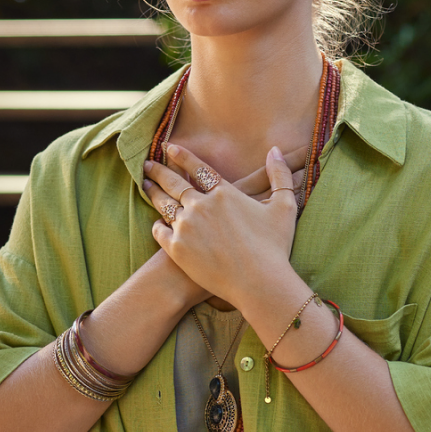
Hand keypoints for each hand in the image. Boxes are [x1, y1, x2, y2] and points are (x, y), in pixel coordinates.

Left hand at [143, 142, 298, 310]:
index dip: (182, 156)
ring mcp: (186, 227)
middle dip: (159, 171)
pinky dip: (158, 225)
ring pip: (164, 205)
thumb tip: (275, 149)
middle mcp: (201, 206)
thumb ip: (280, 175)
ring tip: (146, 186)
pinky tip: (157, 223)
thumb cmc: (274, 247)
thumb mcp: (284, 206)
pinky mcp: (177, 249)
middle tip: (147, 165)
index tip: (169, 148)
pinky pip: (160, 232)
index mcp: (224, 193)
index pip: (198, 169)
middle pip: (174, 183)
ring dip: (154, 193)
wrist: (259, 283)